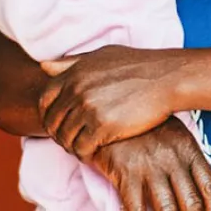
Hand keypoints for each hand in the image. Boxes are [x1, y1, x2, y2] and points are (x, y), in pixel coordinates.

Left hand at [40, 45, 184, 158]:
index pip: (45, 101)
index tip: (60, 123)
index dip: (49, 115)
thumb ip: (72, 62)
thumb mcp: (103, 56)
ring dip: (72, 146)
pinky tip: (94, 152)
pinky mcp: (103, 126)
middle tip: (72, 139)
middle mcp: (77, 90)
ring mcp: (88, 109)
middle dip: (59, 134)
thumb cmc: (138, 66)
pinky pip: (82, 148)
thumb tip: (43, 66)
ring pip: (65, 138)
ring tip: (84, 147)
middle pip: (53, 122)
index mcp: (74, 73)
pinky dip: (85, 154)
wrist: (167, 78)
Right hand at [85, 119, 210, 210]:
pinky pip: (136, 207)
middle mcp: (172, 160)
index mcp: (189, 150)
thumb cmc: (145, 126)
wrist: (110, 108)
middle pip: (192, 203)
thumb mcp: (174, 135)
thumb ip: (187, 160)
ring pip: (167, 209)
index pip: (210, 187)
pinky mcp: (125, 173)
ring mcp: (149, 167)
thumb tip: (199, 190)